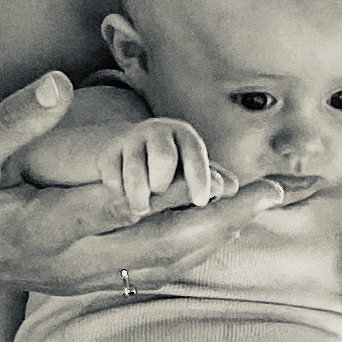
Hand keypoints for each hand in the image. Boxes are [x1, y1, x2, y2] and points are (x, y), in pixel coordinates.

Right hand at [0, 74, 282, 297]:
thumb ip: (15, 120)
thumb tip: (57, 82)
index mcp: (42, 225)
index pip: (117, 206)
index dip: (168, 187)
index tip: (218, 168)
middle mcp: (70, 258)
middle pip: (161, 243)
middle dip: (221, 217)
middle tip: (272, 192)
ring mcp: (79, 274)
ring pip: (163, 262)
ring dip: (217, 236)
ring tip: (262, 207)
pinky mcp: (83, 279)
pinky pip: (149, 271)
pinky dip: (191, 252)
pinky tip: (220, 234)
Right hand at [102, 118, 225, 220]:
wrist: (134, 149)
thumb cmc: (175, 167)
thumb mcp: (195, 169)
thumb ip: (214, 180)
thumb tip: (233, 188)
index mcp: (184, 136)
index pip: (194, 155)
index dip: (199, 178)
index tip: (200, 201)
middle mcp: (158, 132)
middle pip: (164, 158)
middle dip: (165, 184)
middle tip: (164, 200)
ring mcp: (130, 140)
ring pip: (134, 169)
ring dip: (139, 194)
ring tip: (142, 210)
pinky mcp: (108, 151)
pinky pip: (111, 173)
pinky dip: (117, 189)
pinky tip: (122, 197)